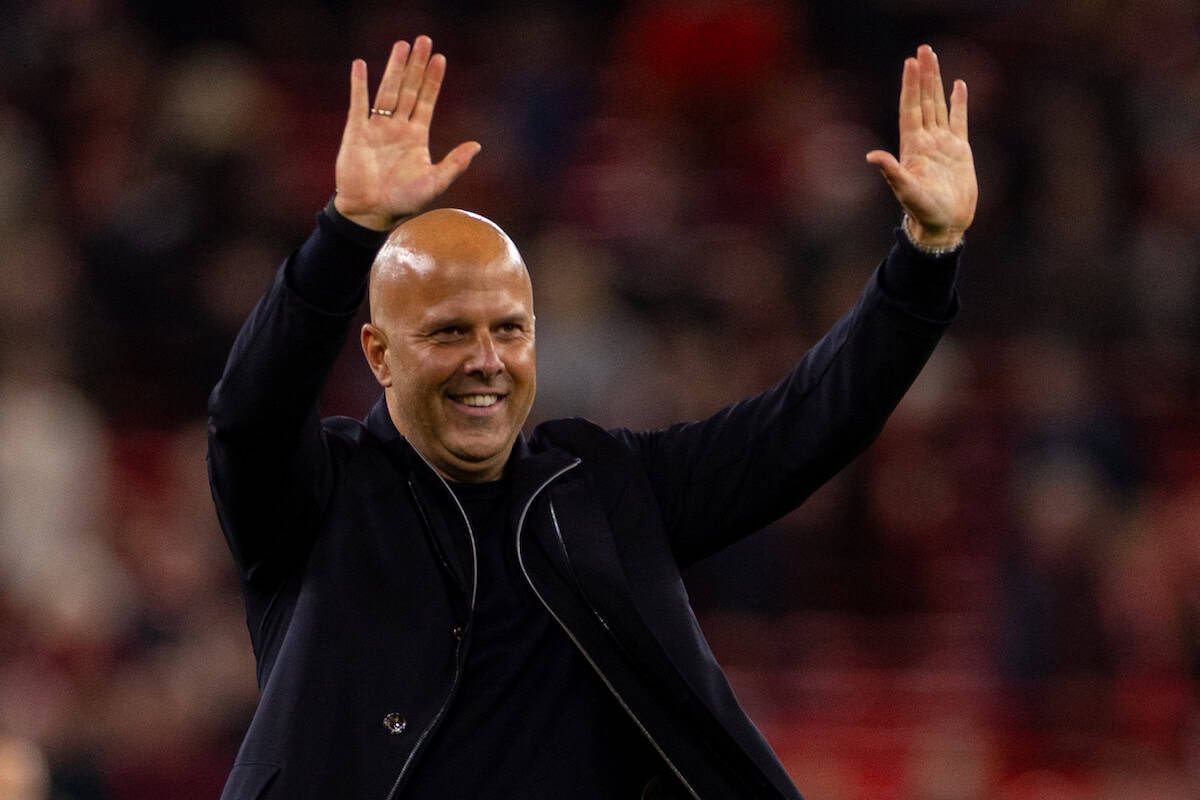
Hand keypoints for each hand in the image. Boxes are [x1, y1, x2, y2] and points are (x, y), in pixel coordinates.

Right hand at [334, 36, 480, 230]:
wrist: (370, 212)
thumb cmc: (404, 202)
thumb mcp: (435, 183)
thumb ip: (455, 164)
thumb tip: (477, 145)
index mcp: (416, 136)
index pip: (427, 101)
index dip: (433, 80)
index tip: (440, 58)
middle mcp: (397, 128)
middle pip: (408, 89)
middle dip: (416, 66)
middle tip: (423, 40)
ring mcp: (376, 128)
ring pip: (387, 91)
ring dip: (394, 68)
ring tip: (401, 45)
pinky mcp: (356, 132)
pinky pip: (358, 104)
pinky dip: (359, 85)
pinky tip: (360, 65)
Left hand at [866, 44, 976, 248]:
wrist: (944, 225)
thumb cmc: (923, 212)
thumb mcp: (906, 191)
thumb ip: (892, 172)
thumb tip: (871, 156)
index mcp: (912, 147)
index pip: (910, 109)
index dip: (910, 86)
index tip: (910, 63)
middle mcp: (925, 141)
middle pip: (924, 101)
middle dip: (923, 76)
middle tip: (923, 50)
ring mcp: (942, 144)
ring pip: (939, 106)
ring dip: (937, 83)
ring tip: (935, 59)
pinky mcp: (959, 151)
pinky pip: (959, 120)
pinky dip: (958, 102)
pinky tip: (958, 86)